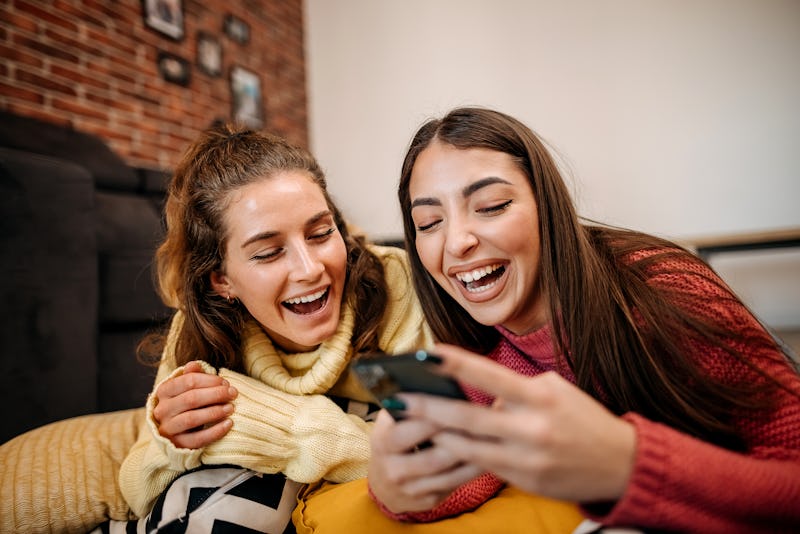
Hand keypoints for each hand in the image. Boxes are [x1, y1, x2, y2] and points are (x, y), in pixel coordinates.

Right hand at [152, 361, 237, 448]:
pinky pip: (197, 439)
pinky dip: (215, 432)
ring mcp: (168, 428)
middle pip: (191, 399)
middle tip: (233, 393)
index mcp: (164, 391)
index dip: (210, 380)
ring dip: (215, 412)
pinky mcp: (177, 444)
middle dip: (215, 394)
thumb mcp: (186, 388)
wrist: (177, 431)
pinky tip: (228, 424)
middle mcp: (162, 410)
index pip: (188, 381)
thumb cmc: (186, 404)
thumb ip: (192, 375)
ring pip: (192, 419)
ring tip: (231, 408)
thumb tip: (194, 364)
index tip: (226, 383)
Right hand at [367, 409, 483, 513]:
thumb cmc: (393, 440)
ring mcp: (411, 490)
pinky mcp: (428, 502)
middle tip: (484, 424)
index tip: (455, 405)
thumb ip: (406, 407)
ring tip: (492, 439)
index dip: (432, 419)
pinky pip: (455, 485)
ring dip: (473, 458)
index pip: (407, 432)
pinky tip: (489, 456)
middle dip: (459, 440)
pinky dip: (473, 470)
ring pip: (449, 474)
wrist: (383, 484)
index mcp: (382, 443)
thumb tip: (434, 385)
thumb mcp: (390, 422)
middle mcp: (394, 470)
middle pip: (433, 457)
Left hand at [398, 343, 636, 502]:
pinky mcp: (523, 480)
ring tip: (408, 421)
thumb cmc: (582, 418)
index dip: (456, 363)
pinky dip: (458, 453)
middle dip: (427, 407)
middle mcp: (532, 427)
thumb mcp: (555, 391)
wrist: (620, 464)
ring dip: (435, 433)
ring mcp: (526, 457)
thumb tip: (476, 389)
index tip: (426, 353)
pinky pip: (481, 465)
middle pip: (467, 417)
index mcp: (540, 396)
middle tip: (397, 398)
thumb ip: (516, 390)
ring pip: (467, 446)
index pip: (490, 375)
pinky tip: (438, 443)